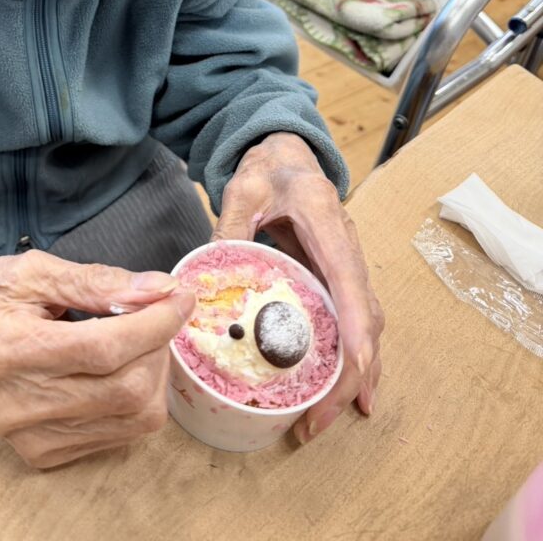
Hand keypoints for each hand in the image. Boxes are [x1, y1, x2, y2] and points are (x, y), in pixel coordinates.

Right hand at [0, 252, 195, 467]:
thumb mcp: (36, 270)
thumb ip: (98, 281)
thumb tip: (160, 289)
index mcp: (1, 349)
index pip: (103, 348)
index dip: (155, 323)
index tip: (181, 296)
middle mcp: (11, 406)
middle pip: (124, 388)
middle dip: (159, 344)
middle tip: (157, 311)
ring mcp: (26, 438)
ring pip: (131, 417)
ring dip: (154, 371)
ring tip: (136, 337)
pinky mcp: (42, 455)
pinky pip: (120, 434)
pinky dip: (136, 397)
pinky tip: (118, 366)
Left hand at [212, 131, 383, 442]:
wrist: (287, 152)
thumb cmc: (268, 169)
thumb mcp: (243, 190)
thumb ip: (229, 227)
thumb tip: (206, 277)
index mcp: (328, 225)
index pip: (350, 284)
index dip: (355, 332)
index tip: (353, 371)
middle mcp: (347, 249)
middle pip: (364, 318)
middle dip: (351, 373)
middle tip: (318, 419)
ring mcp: (347, 264)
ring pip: (365, 325)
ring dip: (355, 373)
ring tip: (329, 417)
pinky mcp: (338, 275)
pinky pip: (353, 320)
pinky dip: (353, 357)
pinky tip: (344, 390)